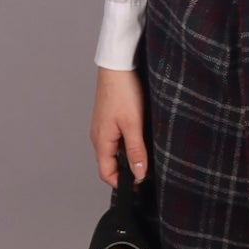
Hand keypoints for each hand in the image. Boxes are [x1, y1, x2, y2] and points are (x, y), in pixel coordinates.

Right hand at [91, 66, 148, 187]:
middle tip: (149, 168)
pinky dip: (129, 143)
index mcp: (101, 141)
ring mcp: (104, 127)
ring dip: (130, 156)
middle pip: (111, 164)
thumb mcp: (133, 124)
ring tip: (148, 152)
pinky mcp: (110, 119)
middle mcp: (99, 136)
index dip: (123, 182)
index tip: (141, 183)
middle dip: (128, 170)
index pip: (106, 173)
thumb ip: (135, 151)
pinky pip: (117, 139)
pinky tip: (142, 136)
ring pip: (115, 151)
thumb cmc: (123, 90)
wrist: (119, 65)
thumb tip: (138, 174)